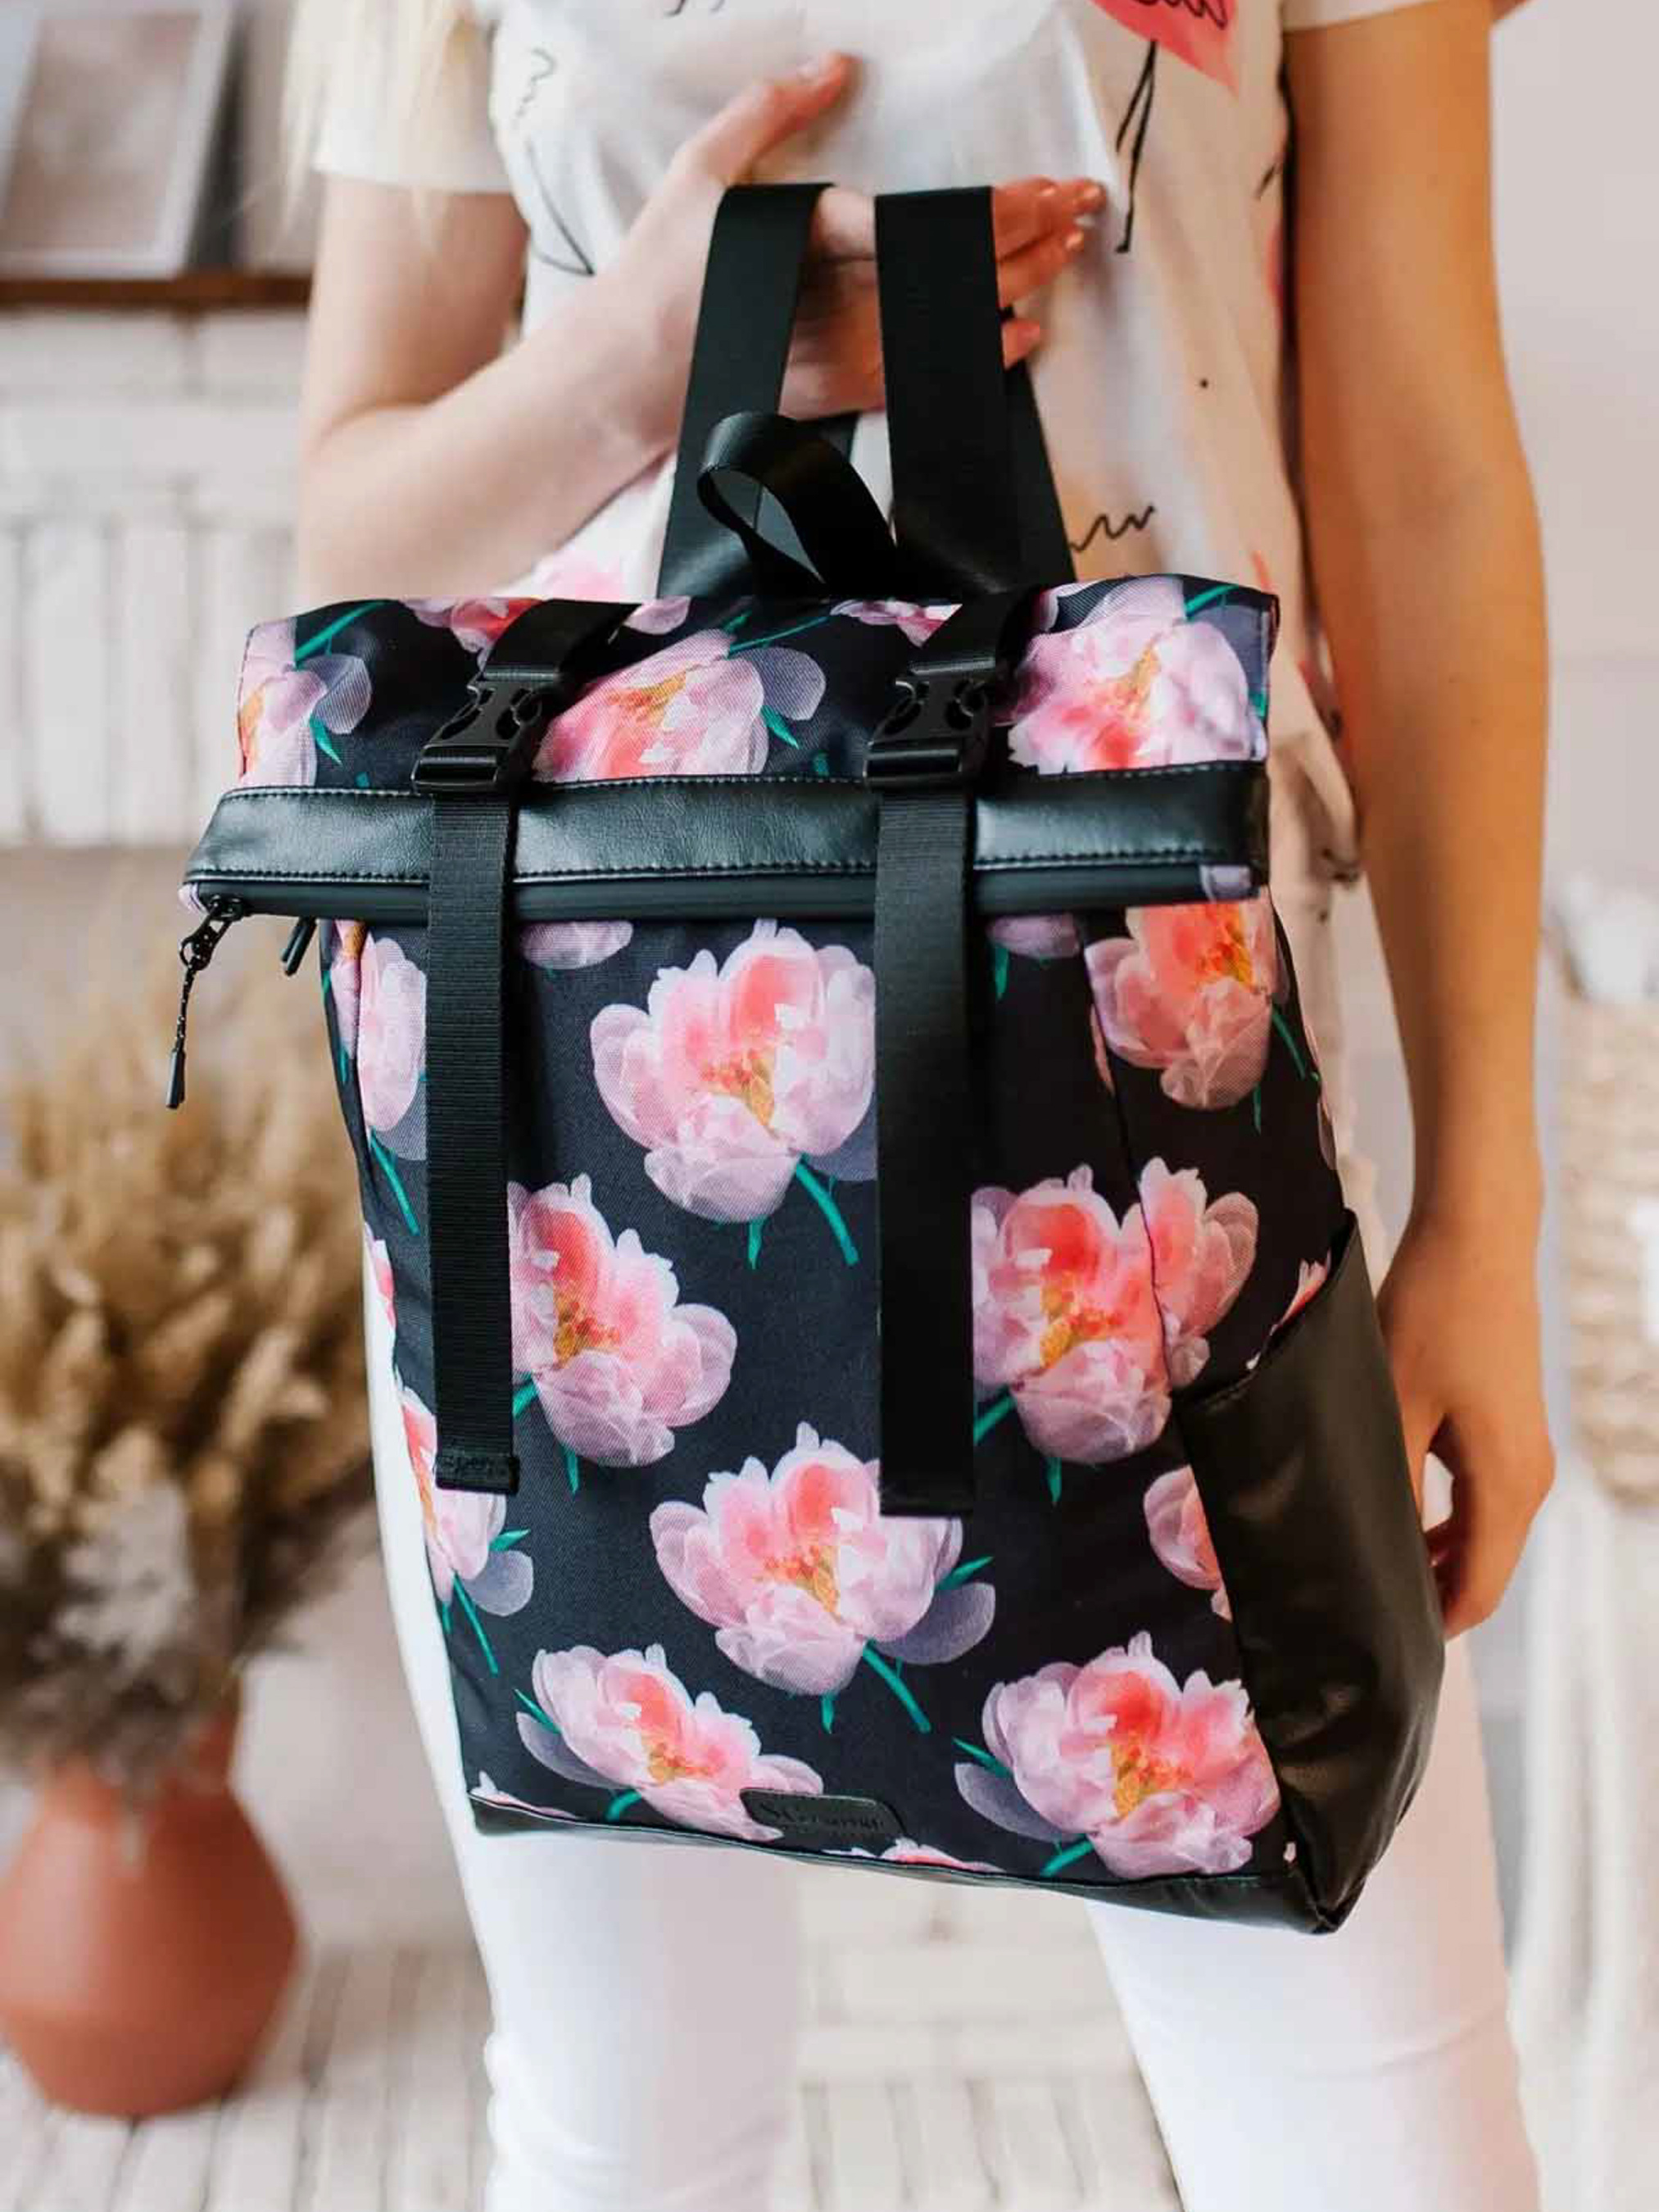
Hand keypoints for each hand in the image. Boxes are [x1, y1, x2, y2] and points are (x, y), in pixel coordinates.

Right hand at [607, 53, 1101, 448]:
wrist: (633, 373)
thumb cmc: (663, 265)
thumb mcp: (702, 168)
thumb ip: (766, 111)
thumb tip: (833, 65)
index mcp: (818, 236)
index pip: (932, 221)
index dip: (1002, 207)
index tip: (1047, 187)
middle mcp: (846, 299)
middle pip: (961, 267)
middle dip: (1033, 235)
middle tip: (1082, 206)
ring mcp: (850, 352)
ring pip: (958, 317)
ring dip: (1021, 284)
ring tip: (1067, 251)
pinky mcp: (846, 393)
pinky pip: (934, 371)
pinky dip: (983, 352)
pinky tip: (1023, 328)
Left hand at [1376, 1199, 1554, 1636]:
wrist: (1477, 1240)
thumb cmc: (1432, 1314)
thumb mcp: (1393, 1404)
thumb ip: (1387, 1482)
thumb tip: (1365, 1548)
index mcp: (1506, 1484)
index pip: (1477, 1589)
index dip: (1430, 1625)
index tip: (1375, 1644)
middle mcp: (1528, 1479)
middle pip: (1482, 1567)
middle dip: (1425, 1594)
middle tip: (1352, 1609)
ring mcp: (1524, 1453)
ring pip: (1479, 1532)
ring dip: (1430, 1554)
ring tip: (1361, 1565)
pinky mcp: (1508, 1428)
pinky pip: (1479, 1498)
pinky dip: (1441, 1519)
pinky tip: (1390, 1513)